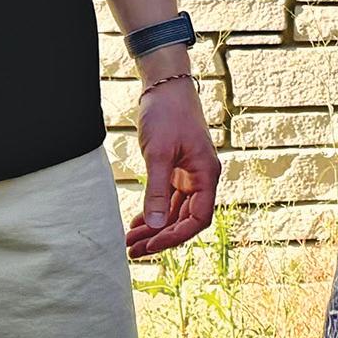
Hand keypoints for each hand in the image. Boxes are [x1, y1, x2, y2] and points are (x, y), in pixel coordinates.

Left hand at [127, 76, 218, 257]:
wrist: (166, 86)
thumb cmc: (167, 114)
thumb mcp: (159, 154)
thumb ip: (158, 191)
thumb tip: (156, 226)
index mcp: (206, 175)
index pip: (198, 219)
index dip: (175, 236)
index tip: (150, 244)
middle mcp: (202, 178)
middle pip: (186, 220)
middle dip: (161, 237)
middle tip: (133, 251)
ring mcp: (191, 174)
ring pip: (176, 212)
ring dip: (156, 228)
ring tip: (131, 242)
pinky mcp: (178, 169)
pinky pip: (170, 199)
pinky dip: (156, 213)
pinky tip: (138, 223)